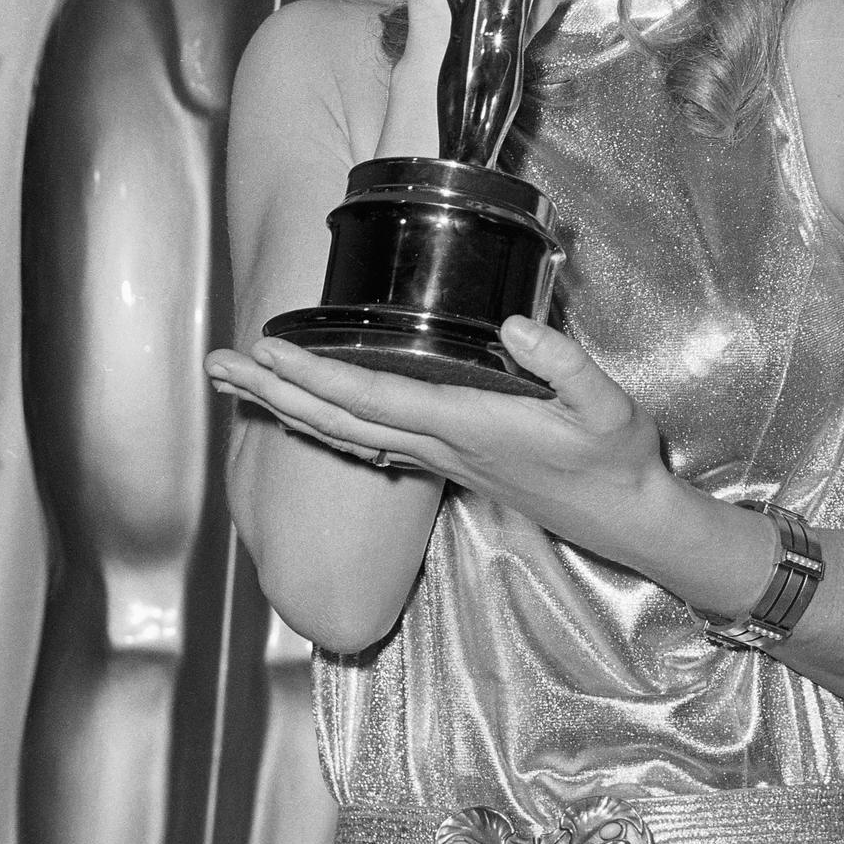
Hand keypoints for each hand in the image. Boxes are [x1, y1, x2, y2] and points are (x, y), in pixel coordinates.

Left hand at [206, 321, 668, 564]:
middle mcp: (440, 445)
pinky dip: (328, 423)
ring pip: (345, 432)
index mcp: (467, 426)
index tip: (268, 349)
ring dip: (287, 407)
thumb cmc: (616, 458)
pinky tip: (307, 413)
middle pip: (337, 420)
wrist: (627, 518)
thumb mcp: (608, 406)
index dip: (317, 374)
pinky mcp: (448, 460)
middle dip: (272, 392)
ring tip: (240, 382)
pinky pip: (369, 441)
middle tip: (216, 364)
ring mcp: (440, 457)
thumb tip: (513, 325)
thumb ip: (564, 365)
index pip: (373, 399)